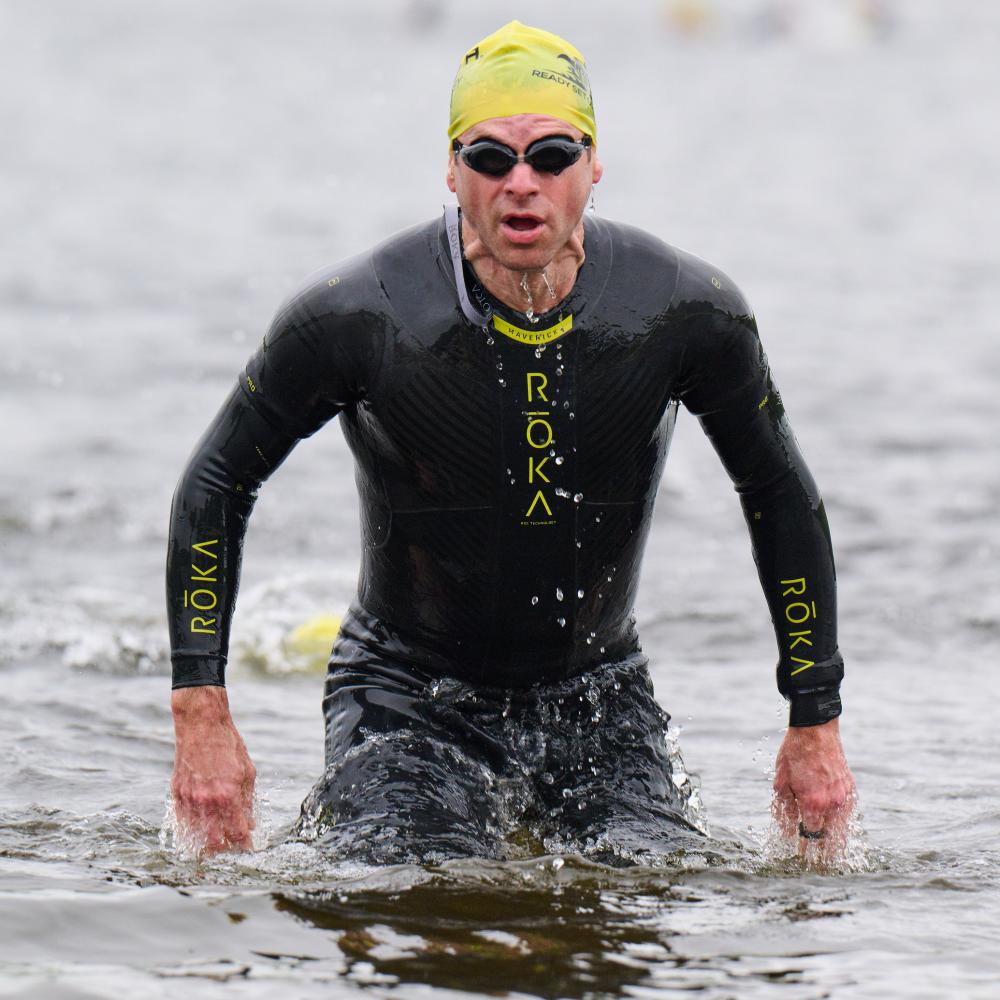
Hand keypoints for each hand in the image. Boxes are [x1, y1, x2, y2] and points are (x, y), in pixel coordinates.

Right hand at [170, 686, 256, 855]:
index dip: (244, 846)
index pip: (237, 834)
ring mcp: (188, 799)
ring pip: (195, 837)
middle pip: (214, 843)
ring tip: (216, 849)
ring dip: (206, 846)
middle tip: (232, 852)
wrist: (201, 724)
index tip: (248, 850)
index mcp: (228, 794)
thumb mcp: (248, 772)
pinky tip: (196, 838)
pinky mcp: (176, 794)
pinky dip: (189, 834)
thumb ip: (248, 801)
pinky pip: (180, 823)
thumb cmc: (228, 745)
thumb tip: (250, 825)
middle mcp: (206, 801)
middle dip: (225, 852)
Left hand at [772, 717, 855, 858]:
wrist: (815, 731)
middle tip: (820, 867)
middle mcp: (832, 803)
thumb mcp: (781, 781)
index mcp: (813, 803)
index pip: (810, 836)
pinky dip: (845, 825)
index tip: (801, 859)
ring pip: (844, 829)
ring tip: (834, 859)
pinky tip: (841, 832)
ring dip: (838, 844)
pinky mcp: (851, 789)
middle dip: (825, 854)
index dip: (804, 848)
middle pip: (831, 839)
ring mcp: (844, 796)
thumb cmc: (794, 754)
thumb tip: (786, 831)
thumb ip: (784, 809)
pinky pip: (850, 814)